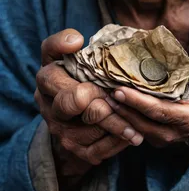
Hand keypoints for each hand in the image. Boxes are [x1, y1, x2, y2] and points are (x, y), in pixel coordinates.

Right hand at [35, 29, 142, 175]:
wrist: (68, 113)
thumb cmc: (73, 74)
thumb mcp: (62, 54)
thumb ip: (63, 41)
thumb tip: (76, 41)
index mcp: (46, 79)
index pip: (53, 76)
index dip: (79, 71)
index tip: (102, 75)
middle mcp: (49, 108)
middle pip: (76, 103)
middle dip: (103, 99)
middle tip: (126, 99)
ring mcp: (61, 131)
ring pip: (92, 129)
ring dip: (118, 124)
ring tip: (140, 121)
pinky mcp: (74, 149)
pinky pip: (98, 149)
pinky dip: (118, 142)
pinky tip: (133, 134)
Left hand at [108, 42, 188, 147]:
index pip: (159, 113)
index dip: (138, 102)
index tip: (120, 89)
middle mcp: (174, 134)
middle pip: (142, 122)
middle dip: (122, 108)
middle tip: (104, 90)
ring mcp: (162, 138)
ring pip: (135, 128)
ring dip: (119, 113)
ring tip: (102, 95)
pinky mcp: (154, 136)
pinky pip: (135, 128)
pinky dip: (122, 115)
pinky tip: (110, 101)